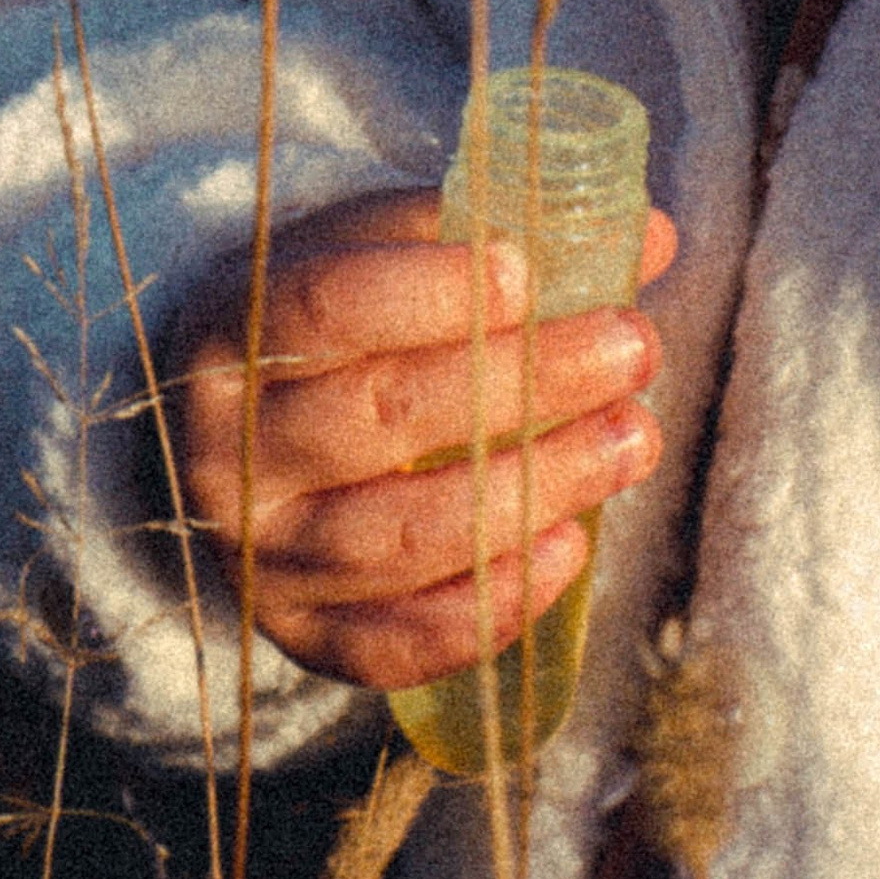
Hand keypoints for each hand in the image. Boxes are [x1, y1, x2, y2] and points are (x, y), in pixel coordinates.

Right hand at [173, 190, 677, 687]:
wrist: (238, 442)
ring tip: (633, 439)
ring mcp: (263, 555)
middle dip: (524, 383)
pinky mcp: (303, 636)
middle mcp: (232, 453)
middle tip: (632, 350)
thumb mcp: (374, 255)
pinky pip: (396, 642)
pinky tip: (568, 549)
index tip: (528, 274)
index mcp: (236, 334)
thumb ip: (489, 236)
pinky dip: (489, 605)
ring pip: (401, 535)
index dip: (430, 291)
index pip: (328, 308)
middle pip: (382, 418)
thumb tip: (647, 237)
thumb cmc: (330, 331)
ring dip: (535, 489)